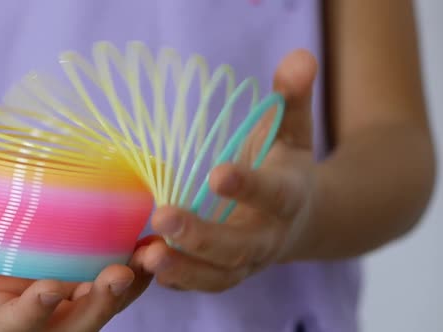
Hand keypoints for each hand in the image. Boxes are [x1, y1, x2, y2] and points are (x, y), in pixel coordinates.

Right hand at [0, 207, 152, 331]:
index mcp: (5, 313)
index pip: (19, 326)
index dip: (32, 314)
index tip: (47, 290)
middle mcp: (48, 313)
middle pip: (78, 323)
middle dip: (99, 304)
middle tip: (116, 276)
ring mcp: (77, 296)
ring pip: (110, 303)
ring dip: (134, 283)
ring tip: (150, 254)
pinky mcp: (97, 275)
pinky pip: (127, 279)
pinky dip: (144, 264)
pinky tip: (157, 239)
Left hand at [139, 50, 317, 291]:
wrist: (300, 219)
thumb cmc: (286, 166)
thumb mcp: (293, 131)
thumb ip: (292, 98)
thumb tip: (299, 56)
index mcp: (288, 198)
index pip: (273, 194)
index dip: (248, 186)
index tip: (217, 174)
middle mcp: (269, 238)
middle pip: (240, 246)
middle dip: (204, 236)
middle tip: (164, 217)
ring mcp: (246, 262)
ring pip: (219, 275)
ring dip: (184, 268)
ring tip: (148, 255)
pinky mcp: (225, 273)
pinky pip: (201, 284)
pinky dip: (176, 280)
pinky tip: (142, 265)